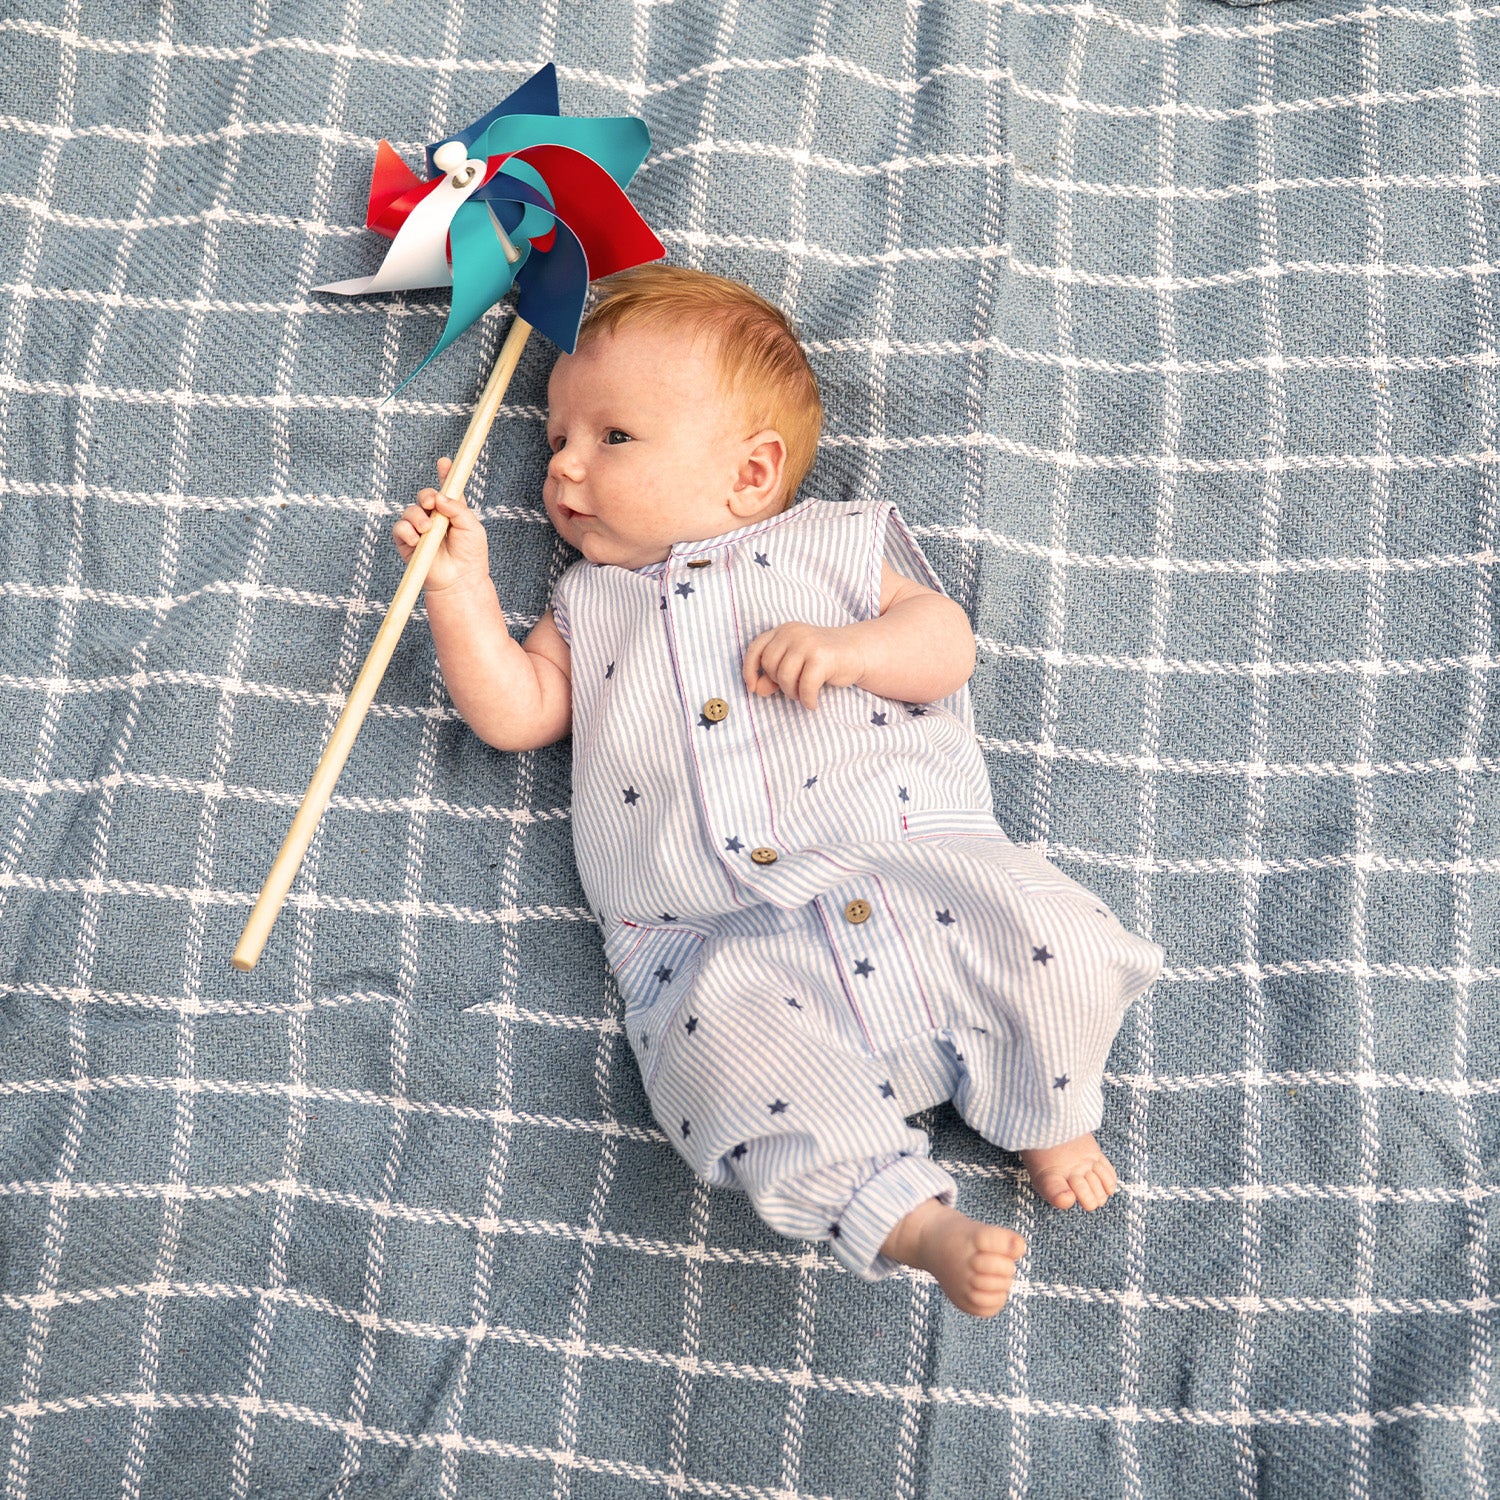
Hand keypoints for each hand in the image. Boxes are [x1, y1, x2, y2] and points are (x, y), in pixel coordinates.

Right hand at [392, 457, 489, 595]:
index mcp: (452, 511)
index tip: (444, 461)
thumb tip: (438, 497)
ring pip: (410, 511)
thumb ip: (457, 508)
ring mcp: (420, 530)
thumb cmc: (470, 555)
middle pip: (424, 496)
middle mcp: (435, 518)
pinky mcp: (407, 543)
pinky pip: (399, 529)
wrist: (460, 579)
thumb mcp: (471, 527)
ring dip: (417, 517)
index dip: (446, 474)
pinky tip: (416, 538)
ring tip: (427, 530)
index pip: (447, 489)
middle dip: (426, 495)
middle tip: (431, 503)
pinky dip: (406, 531)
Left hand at [741, 622, 864, 710]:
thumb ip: (774, 676)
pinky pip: (805, 685)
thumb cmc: (823, 660)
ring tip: (804, 695)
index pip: (756, 648)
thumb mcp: (795, 665)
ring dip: (793, 693)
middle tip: (795, 689)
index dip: (750, 669)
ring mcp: (808, 642)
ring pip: (785, 677)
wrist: (857, 652)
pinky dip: (807, 699)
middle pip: (770, 665)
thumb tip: (758, 690)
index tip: (753, 687)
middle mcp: (793, 632)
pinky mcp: (821, 656)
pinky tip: (812, 703)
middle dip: (779, 684)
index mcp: (784, 630)